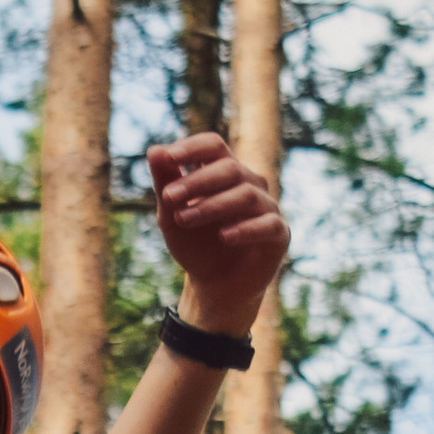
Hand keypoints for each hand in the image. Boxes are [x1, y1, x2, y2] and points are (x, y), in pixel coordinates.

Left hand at [147, 130, 287, 335]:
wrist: (215, 286)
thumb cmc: (195, 245)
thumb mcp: (172, 216)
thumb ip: (166, 184)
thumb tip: (154, 150)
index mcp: (224, 172)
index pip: (213, 146)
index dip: (193, 147)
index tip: (169, 157)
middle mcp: (250, 184)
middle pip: (229, 169)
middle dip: (197, 181)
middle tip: (169, 197)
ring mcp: (267, 207)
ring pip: (246, 195)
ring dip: (212, 206)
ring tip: (184, 219)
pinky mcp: (278, 234)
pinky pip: (268, 224)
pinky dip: (245, 229)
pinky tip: (224, 236)